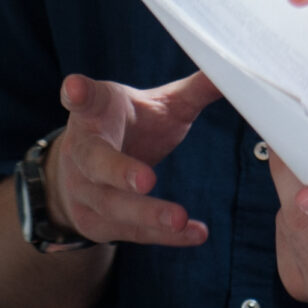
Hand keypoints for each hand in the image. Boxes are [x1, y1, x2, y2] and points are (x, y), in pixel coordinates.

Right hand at [43, 71, 220, 247]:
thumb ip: (191, 92)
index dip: (79, 93)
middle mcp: (80, 151)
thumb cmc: (130, 127)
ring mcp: (83, 191)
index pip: (83, 100)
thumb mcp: (156, 105)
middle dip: (120, 171)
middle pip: (95, 162)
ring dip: (147, 214)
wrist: (85, 173)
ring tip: (179, 218)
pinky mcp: (95, 223)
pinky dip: (164, 236)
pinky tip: (194, 233)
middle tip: (147, 179)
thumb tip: (232, 71)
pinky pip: (131, 232)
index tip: (75, 87)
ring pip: (113, 205)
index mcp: (94, 113)